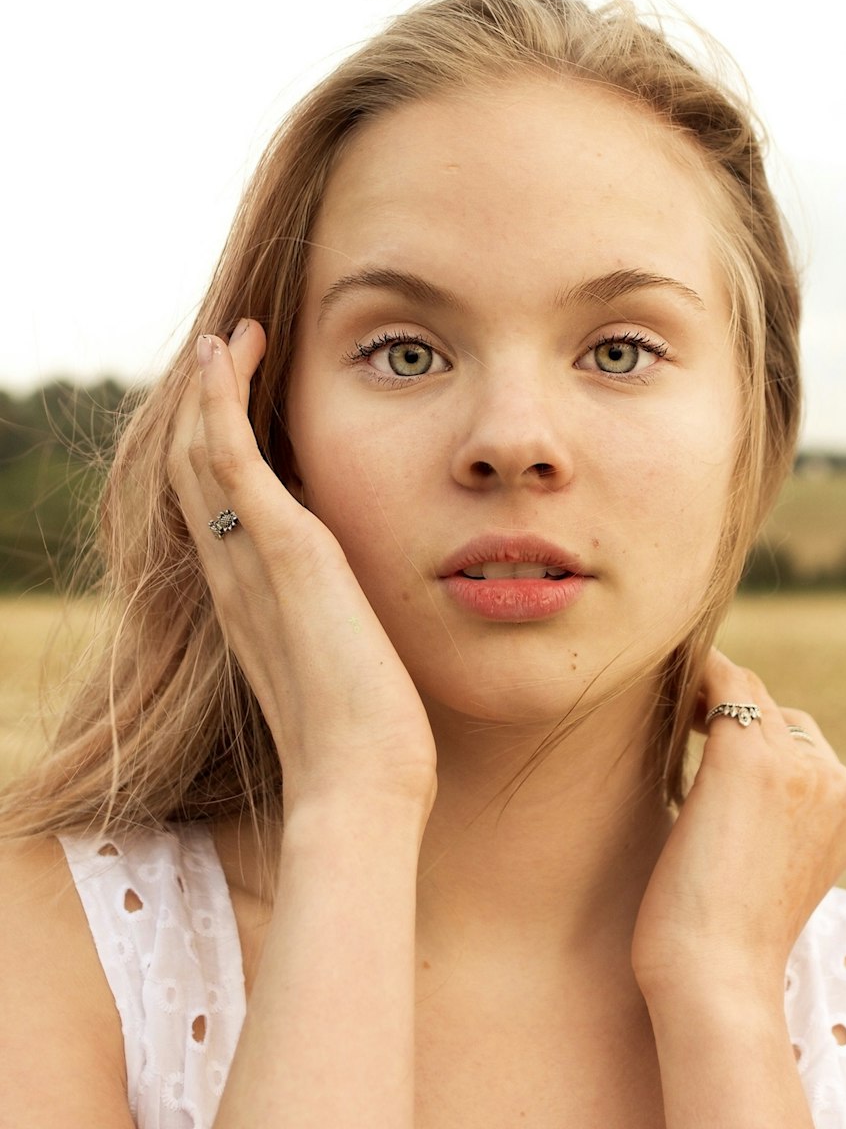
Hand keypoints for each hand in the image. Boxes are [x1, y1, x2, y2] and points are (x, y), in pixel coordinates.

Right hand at [168, 321, 437, 818]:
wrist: (360, 788)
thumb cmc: (366, 747)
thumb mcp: (347, 677)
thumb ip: (343, 636)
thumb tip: (371, 619)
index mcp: (248, 608)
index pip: (212, 512)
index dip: (212, 452)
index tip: (234, 406)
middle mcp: (234, 580)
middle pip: (191, 472)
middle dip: (204, 408)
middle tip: (224, 354)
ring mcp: (252, 564)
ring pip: (199, 452)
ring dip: (208, 389)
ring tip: (227, 340)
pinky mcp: (286, 552)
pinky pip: (229, 458)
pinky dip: (220, 400)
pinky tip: (227, 355)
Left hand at [631, 649, 845, 1002]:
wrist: (718, 980)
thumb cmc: (724, 947)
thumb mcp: (767, 875)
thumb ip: (765, 828)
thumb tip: (719, 802)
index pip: (802, 741)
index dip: (749, 731)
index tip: (699, 730)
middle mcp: (835, 780)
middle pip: (777, 711)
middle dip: (727, 704)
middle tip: (672, 710)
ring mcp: (795, 766)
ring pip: (747, 691)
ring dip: (704, 687)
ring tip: (659, 699)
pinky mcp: (746, 758)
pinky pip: (719, 683)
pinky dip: (689, 676)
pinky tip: (655, 687)